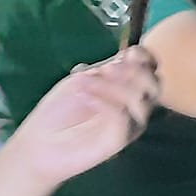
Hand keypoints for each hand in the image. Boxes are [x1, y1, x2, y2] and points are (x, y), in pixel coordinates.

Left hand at [5, 48, 161, 183]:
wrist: (40, 143)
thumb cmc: (59, 111)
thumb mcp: (81, 81)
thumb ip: (105, 69)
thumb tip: (126, 56)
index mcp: (127, 87)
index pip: (151, 69)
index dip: (146, 57)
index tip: (129, 52)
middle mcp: (134, 106)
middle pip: (155, 84)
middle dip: (134, 72)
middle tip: (106, 68)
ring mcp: (130, 125)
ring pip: (140, 100)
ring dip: (112, 86)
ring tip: (81, 84)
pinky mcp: (120, 141)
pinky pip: (123, 118)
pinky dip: (104, 102)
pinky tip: (83, 96)